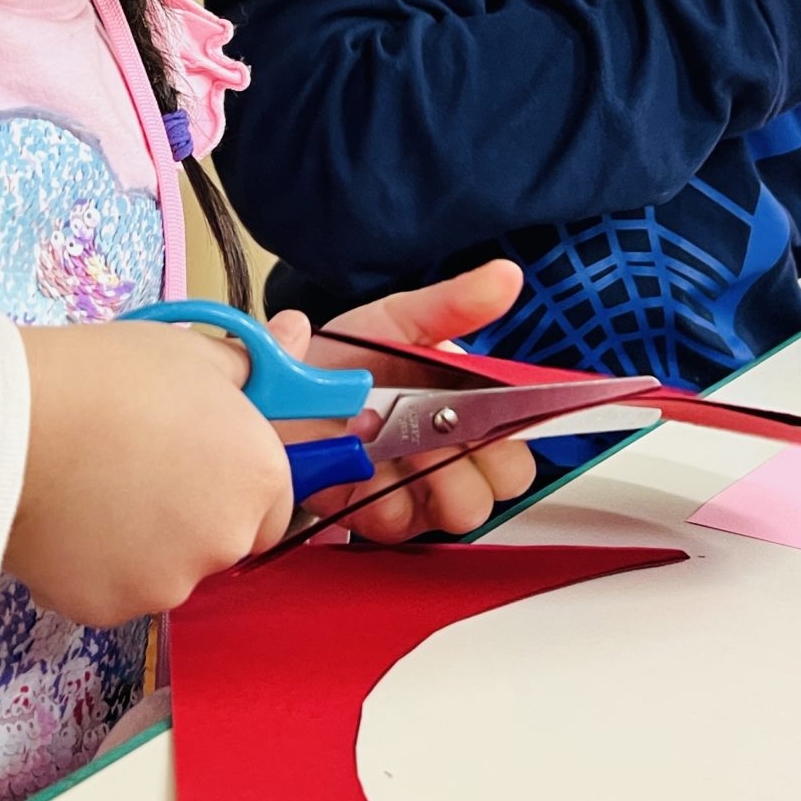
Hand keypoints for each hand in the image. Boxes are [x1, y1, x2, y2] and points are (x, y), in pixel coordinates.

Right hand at [7, 320, 293, 622]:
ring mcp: (165, 584)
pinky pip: (109, 590)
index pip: (273, 501)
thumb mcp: (192, 353)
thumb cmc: (107, 377)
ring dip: (139, 544)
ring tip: (91, 489)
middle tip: (135, 466)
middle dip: (189, 514)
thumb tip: (301, 333)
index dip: (234, 479)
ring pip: (163, 570)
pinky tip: (64, 520)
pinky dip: (91, 566)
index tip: (196, 457)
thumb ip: (256, 364)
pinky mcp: (105, 611)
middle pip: (220, 540)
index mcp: (258, 478)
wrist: (12, 423)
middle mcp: (225, 542)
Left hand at [286, 259, 537, 543]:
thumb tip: (505, 277)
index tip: (505, 412)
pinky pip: (408, 523)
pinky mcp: (388, 518)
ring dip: (434, 474)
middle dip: (479, 453)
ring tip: (397, 442)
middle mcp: (456, 450)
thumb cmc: (340, 360)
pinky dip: (386, 494)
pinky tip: (365, 467)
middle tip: (437, 421)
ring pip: (468, 507)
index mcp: (471, 401)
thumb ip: (452, 303)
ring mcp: (425, 487)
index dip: (523, 422)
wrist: (274, 397)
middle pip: (510, 477)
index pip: (526, 425)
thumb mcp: (395, 321)